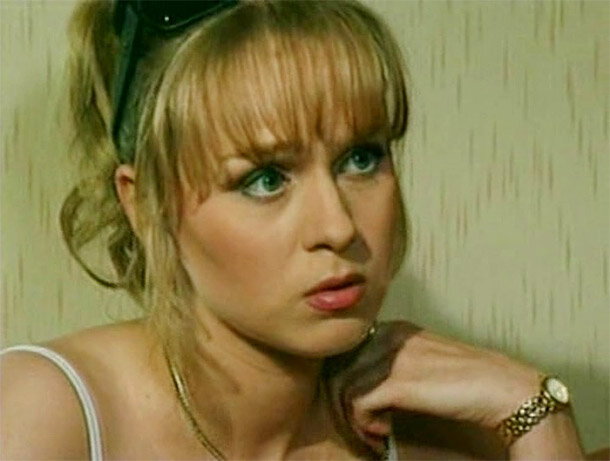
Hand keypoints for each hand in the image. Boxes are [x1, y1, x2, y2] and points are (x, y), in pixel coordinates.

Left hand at [324, 321, 540, 452]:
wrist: (502, 387)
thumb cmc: (469, 378)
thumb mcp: (425, 360)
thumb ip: (396, 362)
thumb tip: (369, 386)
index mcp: (394, 328)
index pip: (349, 353)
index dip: (350, 383)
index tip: (364, 406)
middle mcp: (388, 337)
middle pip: (341, 369)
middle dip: (346, 402)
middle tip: (366, 423)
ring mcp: (391, 358)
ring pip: (345, 388)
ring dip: (356, 418)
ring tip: (376, 432)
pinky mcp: (397, 383)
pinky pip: (359, 406)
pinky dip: (366, 425)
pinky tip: (383, 434)